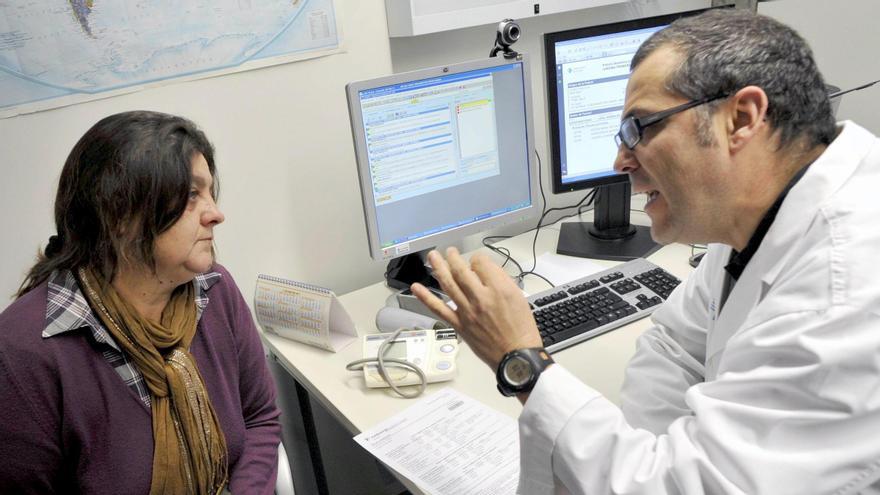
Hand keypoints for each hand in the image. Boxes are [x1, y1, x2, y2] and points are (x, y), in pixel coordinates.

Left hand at [410, 247, 541, 370]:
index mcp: (498, 289)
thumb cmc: (521, 328)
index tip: (478, 261)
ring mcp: (467, 311)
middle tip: (450, 251)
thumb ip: (502, 281)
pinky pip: (439, 309)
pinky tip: (416, 288)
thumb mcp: (519, 297)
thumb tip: (486, 271)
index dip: (477, 258)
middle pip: (461, 270)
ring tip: (433, 256)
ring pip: (448, 284)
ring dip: (438, 267)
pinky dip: (426, 297)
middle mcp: (480, 297)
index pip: (480, 263)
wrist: (515, 355)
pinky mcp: (459, 324)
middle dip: (454, 257)